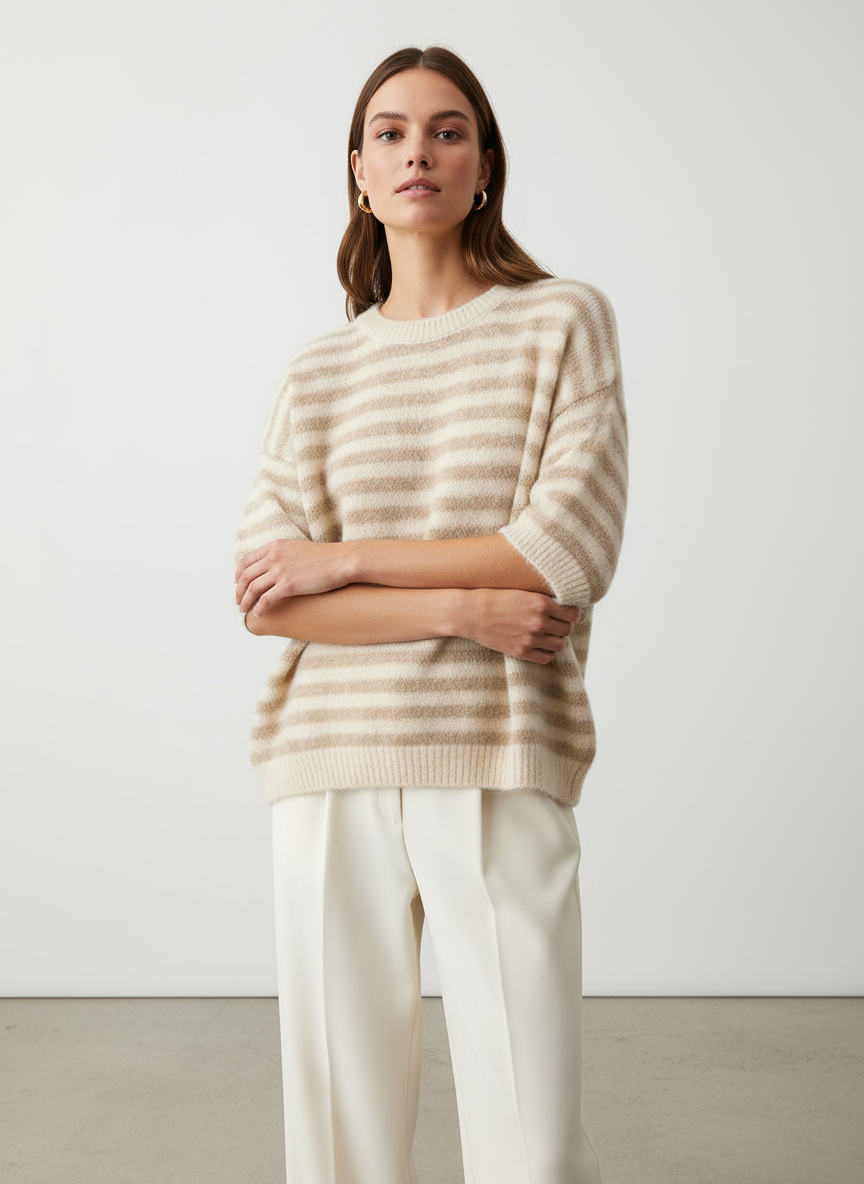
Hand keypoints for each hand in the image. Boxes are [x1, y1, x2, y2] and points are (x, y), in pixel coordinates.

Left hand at [235, 539, 350, 615]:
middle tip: (238, 600)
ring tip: (243, 610)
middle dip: (238, 590)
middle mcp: (274, 557)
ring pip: (252, 588)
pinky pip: (266, 599)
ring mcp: (280, 571)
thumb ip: (282, 554)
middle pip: (246, 575)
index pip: (247, 560)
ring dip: (245, 601)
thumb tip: (274, 565)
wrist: (341, 560)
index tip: (237, 583)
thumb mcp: (297, 548)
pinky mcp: (288, 585)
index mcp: (275, 547)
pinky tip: (258, 614)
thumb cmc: (325, 557)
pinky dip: (259, 608)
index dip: (238, 573)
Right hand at [457, 588, 584, 663]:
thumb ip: (543, 599)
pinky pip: (547, 657)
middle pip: (567, 629)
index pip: (573, 613)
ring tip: (549, 634)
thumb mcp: (522, 591)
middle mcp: (539, 622)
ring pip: (560, 644)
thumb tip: (564, 605)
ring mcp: (530, 639)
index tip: (573, 614)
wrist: (471, 613)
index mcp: (541, 603)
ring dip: (557, 639)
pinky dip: (548, 652)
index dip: (575, 614)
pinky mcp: (521, 652)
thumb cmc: (495, 597)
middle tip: (557, 622)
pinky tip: (543, 645)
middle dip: (564, 626)